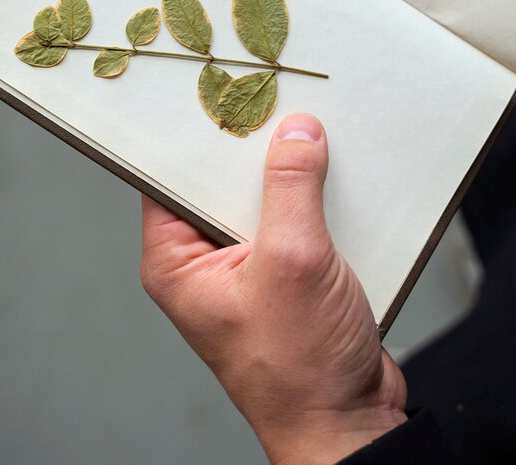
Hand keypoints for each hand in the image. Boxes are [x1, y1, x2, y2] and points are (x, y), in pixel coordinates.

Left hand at [140, 114, 406, 463]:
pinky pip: (299, 224)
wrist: (348, 421)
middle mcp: (207, 264)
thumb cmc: (300, 369)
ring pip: (266, 201)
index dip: (191, 136)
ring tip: (316, 134)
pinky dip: (320, 204)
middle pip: (221, 184)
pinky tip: (342, 179)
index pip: (167, 178)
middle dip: (254, 151)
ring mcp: (250, 270)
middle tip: (277, 105)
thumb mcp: (293, 262)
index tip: (217, 93)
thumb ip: (292, 188)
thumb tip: (295, 132)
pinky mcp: (290, 277)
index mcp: (179, 262)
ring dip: (294, 177)